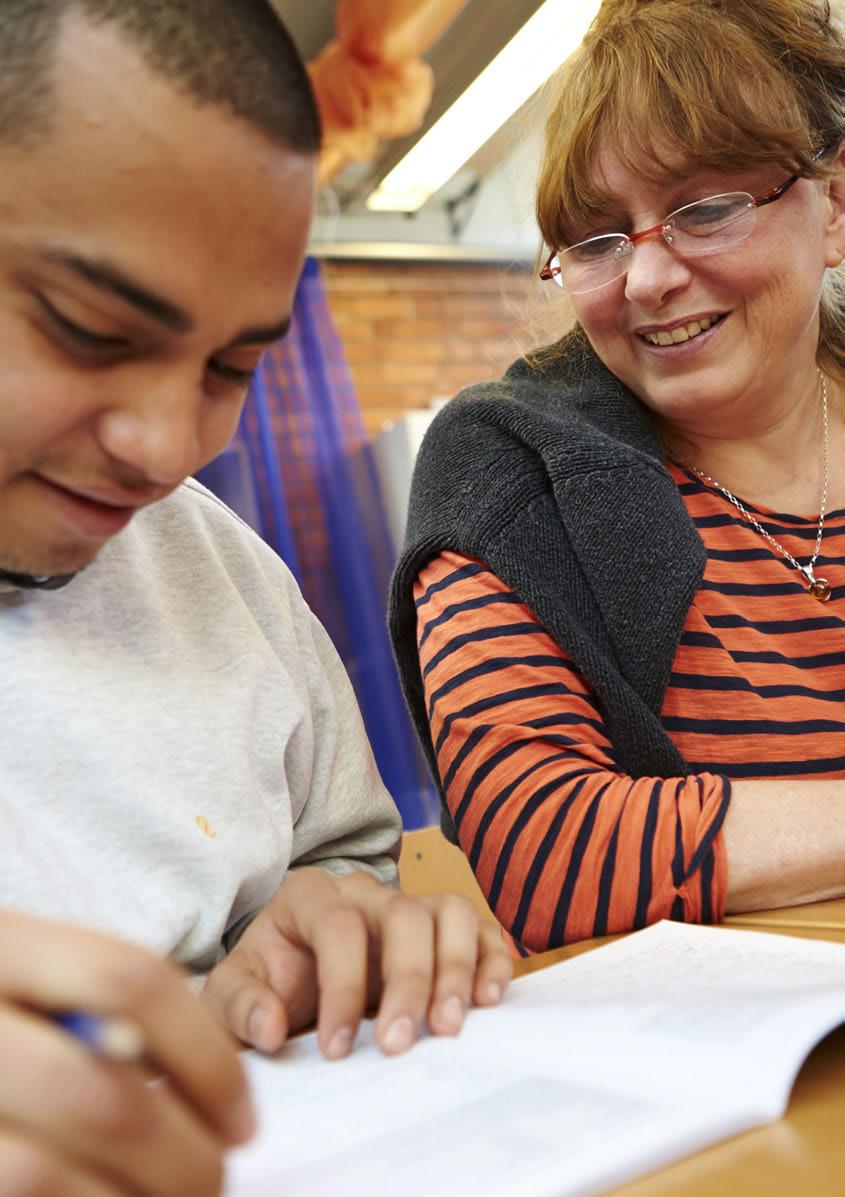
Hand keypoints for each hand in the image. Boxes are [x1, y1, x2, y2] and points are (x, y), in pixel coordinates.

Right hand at [0, 910, 253, 1196]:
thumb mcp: (22, 972)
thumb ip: (93, 1005)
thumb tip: (206, 1088)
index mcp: (0, 945)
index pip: (132, 981)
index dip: (206, 1056)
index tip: (243, 1117)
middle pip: (104, 1102)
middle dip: (183, 1158)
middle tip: (215, 1180)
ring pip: (47, 1176)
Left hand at [202, 868, 512, 1059]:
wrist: (286, 982)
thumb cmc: (263, 984)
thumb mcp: (229, 996)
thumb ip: (239, 1006)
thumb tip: (270, 1027)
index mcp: (308, 895)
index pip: (338, 926)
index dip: (341, 987)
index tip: (335, 1051)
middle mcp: (364, 891)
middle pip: (403, 915)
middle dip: (407, 982)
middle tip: (398, 1044)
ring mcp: (407, 905)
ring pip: (450, 911)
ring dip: (456, 969)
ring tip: (449, 1027)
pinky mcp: (439, 929)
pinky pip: (478, 928)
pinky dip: (490, 959)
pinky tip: (488, 1000)